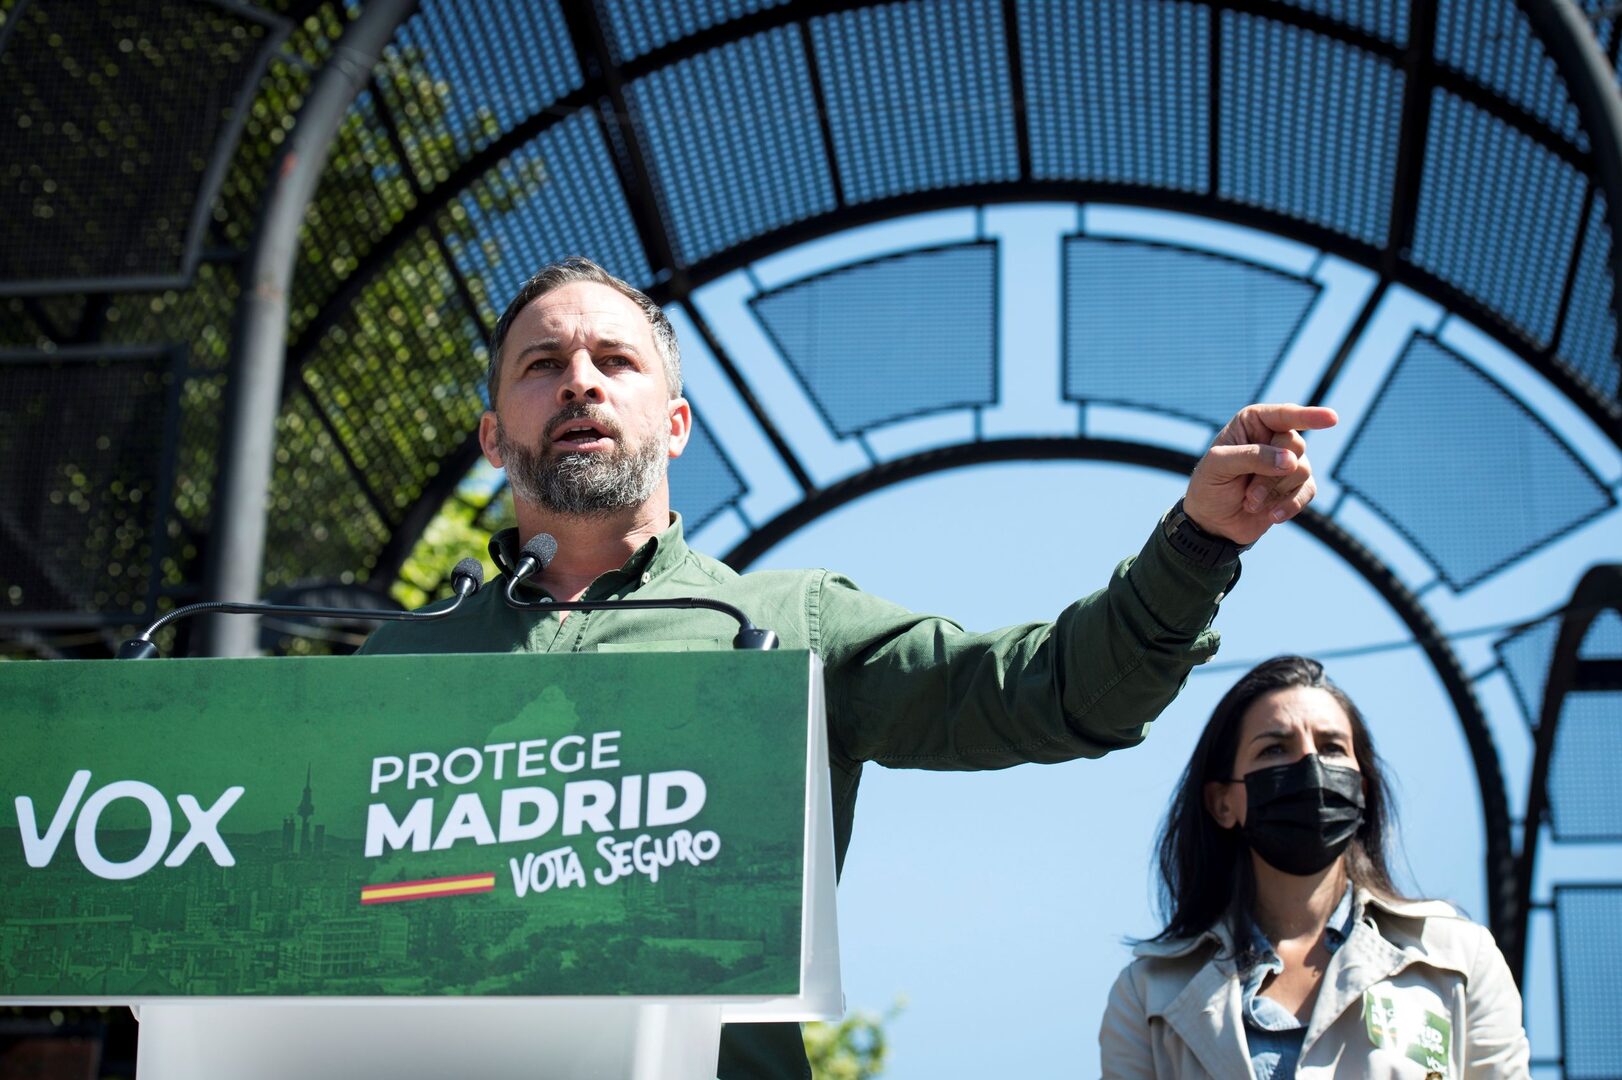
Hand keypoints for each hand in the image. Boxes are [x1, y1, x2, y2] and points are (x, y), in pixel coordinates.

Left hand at [1183, 403, 1337, 545]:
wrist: (1212, 522)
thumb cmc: (1210, 485)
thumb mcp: (1219, 465)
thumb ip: (1252, 456)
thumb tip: (1291, 460)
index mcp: (1254, 422)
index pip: (1285, 414)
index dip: (1309, 416)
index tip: (1332, 419)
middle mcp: (1274, 438)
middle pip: (1295, 445)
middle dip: (1271, 473)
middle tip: (1249, 492)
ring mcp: (1288, 463)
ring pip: (1302, 470)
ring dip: (1274, 491)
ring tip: (1250, 502)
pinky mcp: (1296, 487)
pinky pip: (1308, 492)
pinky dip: (1289, 505)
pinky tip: (1272, 516)